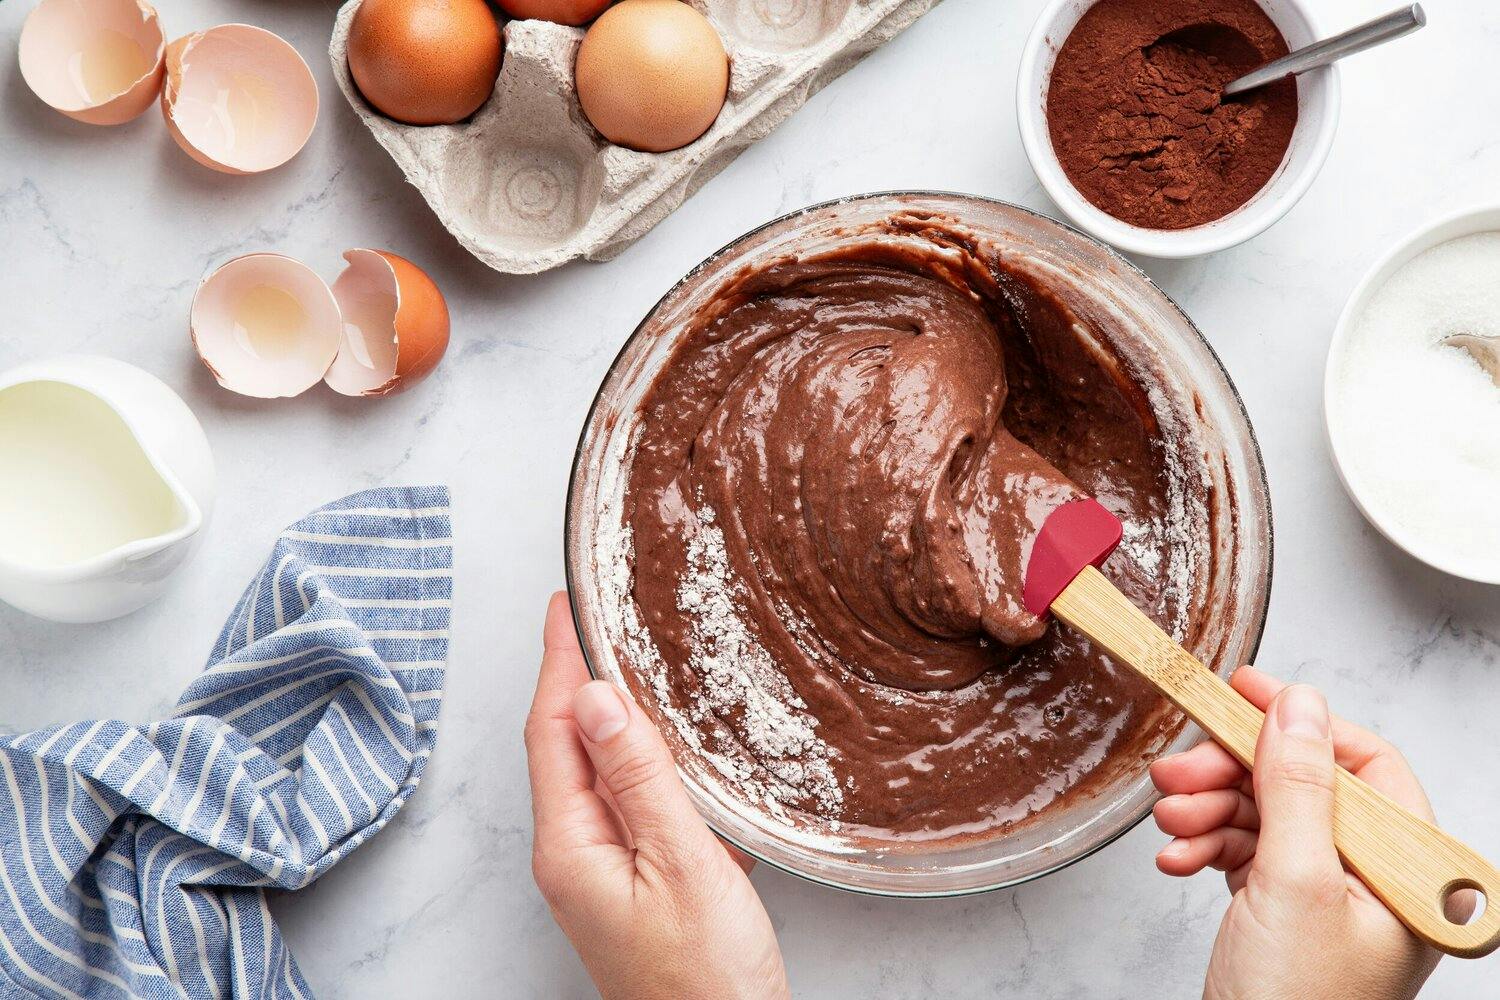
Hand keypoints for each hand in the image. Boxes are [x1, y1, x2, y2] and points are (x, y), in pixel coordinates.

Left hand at [525, 592, 789, 999]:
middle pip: (566, 745)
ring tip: (630, 662)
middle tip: (595, 616)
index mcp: (571, 846)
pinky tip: (670, 746)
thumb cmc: (705, 979)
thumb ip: (641, 779)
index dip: (560, 661)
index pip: (554, 729)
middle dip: (579, 677)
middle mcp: (573, 855)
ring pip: (598, 773)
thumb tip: (601, 699)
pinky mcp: (631, 885)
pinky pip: (626, 803)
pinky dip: (644, 761)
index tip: (563, 604)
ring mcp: (600, 872)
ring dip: (612, 716)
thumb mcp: (682, 865)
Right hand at [1150, 665, 1467, 999]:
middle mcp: (1377, 883)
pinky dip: (1205, 848)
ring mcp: (1330, 899)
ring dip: (1209, 812)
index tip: (1242, 692)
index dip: (1301, 723)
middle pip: (1304, 788)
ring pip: (1266, 817)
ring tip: (1170, 823)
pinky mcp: (1286, 913)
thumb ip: (1300, 786)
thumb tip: (1299, 703)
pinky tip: (1177, 860)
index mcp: (1410, 876)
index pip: (1366, 766)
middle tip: (1179, 771)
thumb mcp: (1295, 883)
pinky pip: (1245, 854)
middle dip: (1234, 775)